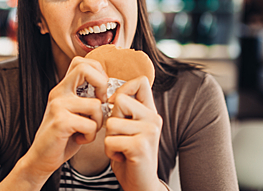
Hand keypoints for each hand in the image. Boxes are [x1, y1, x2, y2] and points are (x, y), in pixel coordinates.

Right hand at [23, 57, 107, 179]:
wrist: (41, 158)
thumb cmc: (64, 136)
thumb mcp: (76, 112)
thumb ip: (87, 98)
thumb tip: (111, 91)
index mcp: (64, 88)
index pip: (82, 62)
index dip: (98, 72)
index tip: (100, 92)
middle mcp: (59, 92)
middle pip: (86, 69)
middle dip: (102, 85)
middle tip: (101, 104)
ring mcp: (58, 106)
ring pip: (96, 104)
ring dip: (98, 122)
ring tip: (87, 130)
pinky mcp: (60, 122)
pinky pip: (90, 124)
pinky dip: (90, 136)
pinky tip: (80, 139)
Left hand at [105, 76, 164, 190]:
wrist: (141, 184)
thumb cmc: (129, 155)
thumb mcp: (129, 128)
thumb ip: (125, 110)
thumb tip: (110, 93)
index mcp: (150, 112)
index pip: (141, 82)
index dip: (123, 89)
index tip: (116, 105)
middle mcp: (153, 119)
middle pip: (120, 101)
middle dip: (112, 119)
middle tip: (121, 136)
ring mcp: (149, 132)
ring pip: (111, 122)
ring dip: (109, 139)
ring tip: (121, 148)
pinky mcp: (140, 146)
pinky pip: (110, 140)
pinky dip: (110, 151)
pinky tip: (122, 156)